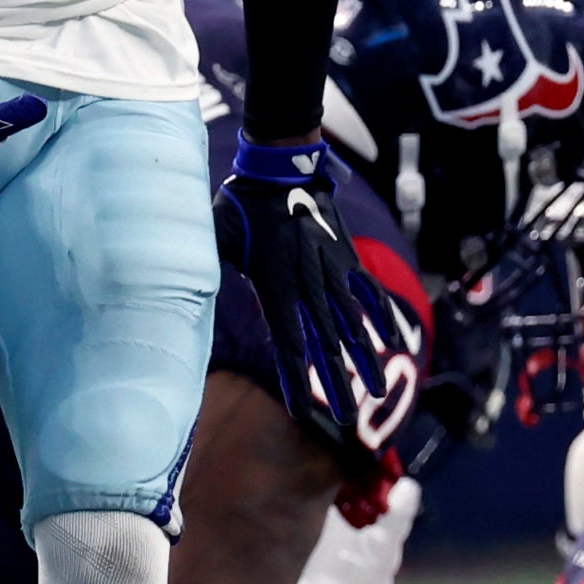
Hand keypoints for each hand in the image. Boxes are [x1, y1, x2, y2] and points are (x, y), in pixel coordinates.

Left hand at [214, 134, 391, 447]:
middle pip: (324, 342)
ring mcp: (331, 270)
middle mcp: (307, 284)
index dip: (295, 380)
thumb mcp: (217, 238)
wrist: (280, 165)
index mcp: (273, 284)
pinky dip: (379, 314)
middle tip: (347, 418)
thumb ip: (212, 270)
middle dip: (335, 382)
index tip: (303, 412)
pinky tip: (390, 337)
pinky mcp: (346, 255)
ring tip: (379, 388)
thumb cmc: (240, 203)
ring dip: (365, 356)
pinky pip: (367, 289)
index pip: (286, 343)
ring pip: (351, 322)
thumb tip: (192, 292)